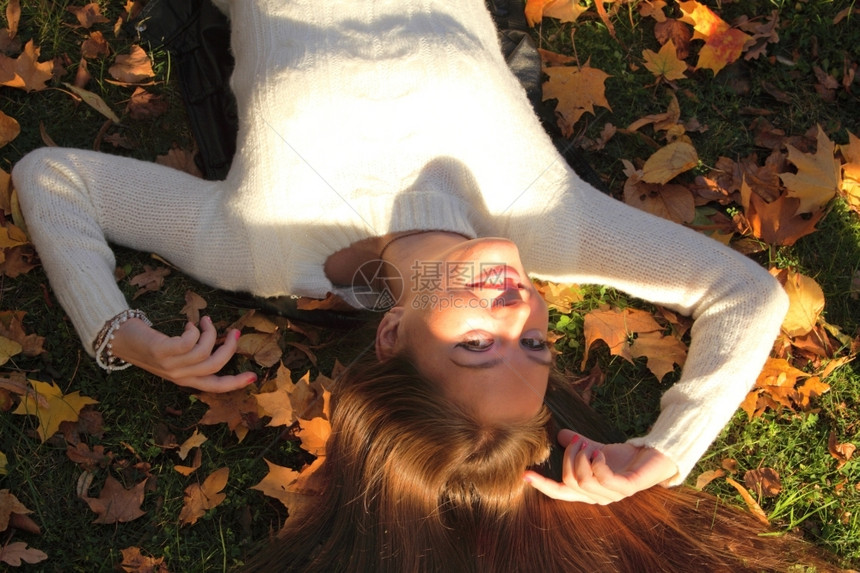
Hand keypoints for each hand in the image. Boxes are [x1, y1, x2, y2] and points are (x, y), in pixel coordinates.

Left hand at [109, 316, 256, 391]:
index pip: (215, 386)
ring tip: (205, 321)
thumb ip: (194, 356)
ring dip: (210, 332)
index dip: (236, 382)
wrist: (119, 340)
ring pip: (204, 351)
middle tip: (234, 332)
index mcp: (185, 380)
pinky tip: (189, 324)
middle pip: (215, 365)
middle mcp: (179, 376)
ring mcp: (170, 365)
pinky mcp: (162, 352)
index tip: (253, 376)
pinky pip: (189, 341)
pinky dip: (194, 330)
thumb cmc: (149, 346)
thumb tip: (219, 342)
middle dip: (229, 347)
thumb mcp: (174, 357)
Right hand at [524, 429, 677, 504]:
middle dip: (569, 456)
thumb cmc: (624, 457)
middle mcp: (597, 497)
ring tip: (590, 446)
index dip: (542, 485)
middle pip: (569, 480)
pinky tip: (601, 453)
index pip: (560, 492)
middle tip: (578, 442)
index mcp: (587, 490)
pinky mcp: (626, 488)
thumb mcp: (595, 448)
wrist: (655, 457)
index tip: (525, 474)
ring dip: (581, 458)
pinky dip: (597, 462)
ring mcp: (612, 495)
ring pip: (582, 480)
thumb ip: (577, 444)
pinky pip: (602, 477)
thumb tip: (559, 435)